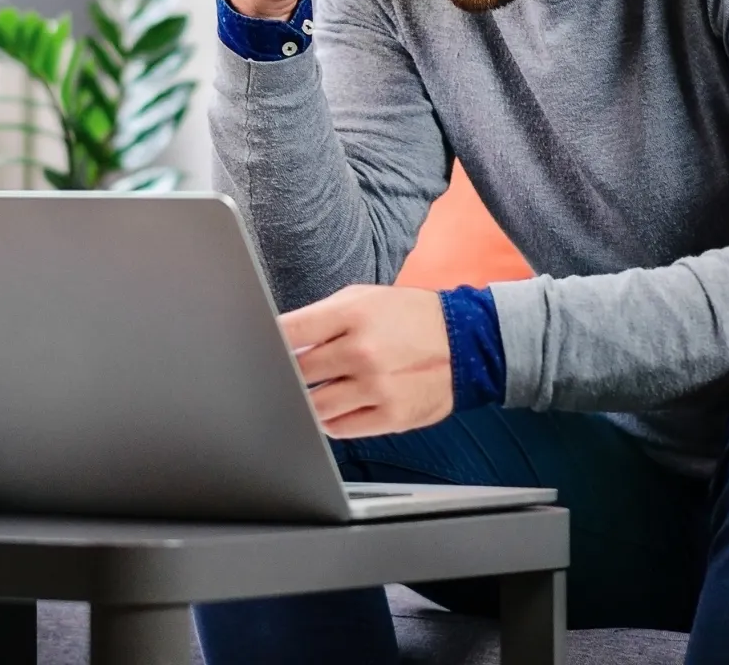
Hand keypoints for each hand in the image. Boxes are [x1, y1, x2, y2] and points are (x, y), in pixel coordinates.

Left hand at [280, 284, 453, 438]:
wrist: (466, 342)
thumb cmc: (409, 318)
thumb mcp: (363, 298)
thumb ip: (321, 318)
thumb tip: (281, 340)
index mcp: (352, 314)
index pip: (289, 331)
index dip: (269, 343)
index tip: (262, 349)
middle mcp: (363, 351)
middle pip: (298, 373)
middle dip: (289, 375)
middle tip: (292, 374)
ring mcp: (377, 386)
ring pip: (314, 407)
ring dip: (308, 401)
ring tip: (315, 391)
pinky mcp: (391, 416)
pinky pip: (340, 429)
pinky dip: (330, 421)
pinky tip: (335, 407)